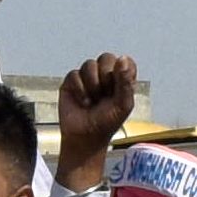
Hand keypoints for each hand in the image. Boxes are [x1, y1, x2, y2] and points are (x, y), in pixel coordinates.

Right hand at [52, 51, 137, 189]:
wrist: (85, 137)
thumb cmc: (106, 123)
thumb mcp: (123, 104)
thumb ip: (125, 82)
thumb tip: (122, 58)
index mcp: (120, 79)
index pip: (125, 61)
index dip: (122, 71)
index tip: (119, 89)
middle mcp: (104, 75)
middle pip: (106, 58)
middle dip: (106, 77)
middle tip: (105, 95)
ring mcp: (86, 78)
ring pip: (89, 65)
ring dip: (92, 85)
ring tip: (93, 101)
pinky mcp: (71, 83)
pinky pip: (74, 74)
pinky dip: (80, 90)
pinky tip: (83, 103)